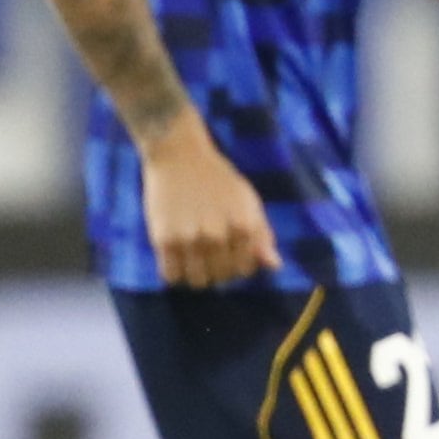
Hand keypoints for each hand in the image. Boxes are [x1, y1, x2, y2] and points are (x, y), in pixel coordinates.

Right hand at [139, 123, 275, 286]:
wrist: (180, 156)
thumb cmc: (218, 179)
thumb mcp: (248, 202)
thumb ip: (262, 235)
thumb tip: (273, 266)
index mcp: (244, 227)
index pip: (244, 270)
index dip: (236, 266)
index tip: (227, 255)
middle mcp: (218, 236)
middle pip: (220, 278)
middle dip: (216, 271)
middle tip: (208, 254)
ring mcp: (190, 239)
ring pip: (196, 282)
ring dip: (195, 275)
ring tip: (192, 257)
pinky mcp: (164, 239)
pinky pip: (170, 276)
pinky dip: (174, 273)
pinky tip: (176, 257)